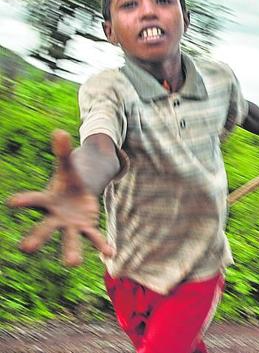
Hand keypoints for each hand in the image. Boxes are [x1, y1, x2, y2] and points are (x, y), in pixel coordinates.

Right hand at [7, 130, 113, 265]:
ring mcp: (71, 225)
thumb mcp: (68, 166)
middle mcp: (55, 217)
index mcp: (47, 201)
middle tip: (26, 248)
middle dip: (37, 237)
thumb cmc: (69, 181)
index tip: (11, 202)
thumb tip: (60, 131)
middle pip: (45, 228)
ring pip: (69, 239)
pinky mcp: (86, 228)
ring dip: (71, 251)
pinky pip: (94, 238)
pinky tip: (110, 253)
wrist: (79, 194)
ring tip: (73, 263)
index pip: (33, 200)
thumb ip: (63, 152)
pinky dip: (101, 245)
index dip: (23, 201)